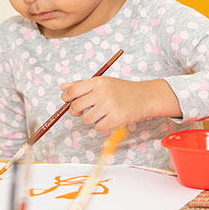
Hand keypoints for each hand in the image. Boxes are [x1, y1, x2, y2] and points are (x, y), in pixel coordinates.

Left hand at [61, 77, 180, 130]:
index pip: (72, 91)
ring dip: (90, 119)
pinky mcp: (116, 118)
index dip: (66, 97)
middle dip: (76, 111)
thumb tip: (63, 87)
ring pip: (86, 119)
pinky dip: (101, 125)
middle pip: (76, 107)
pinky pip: (98, 127)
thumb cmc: (122, 90)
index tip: (68, 100)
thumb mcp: (103, 82)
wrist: (145, 97)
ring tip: (100, 113)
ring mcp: (109, 106)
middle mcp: (102, 93)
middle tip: (83, 110)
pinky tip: (109, 118)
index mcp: (98, 82)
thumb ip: (82, 85)